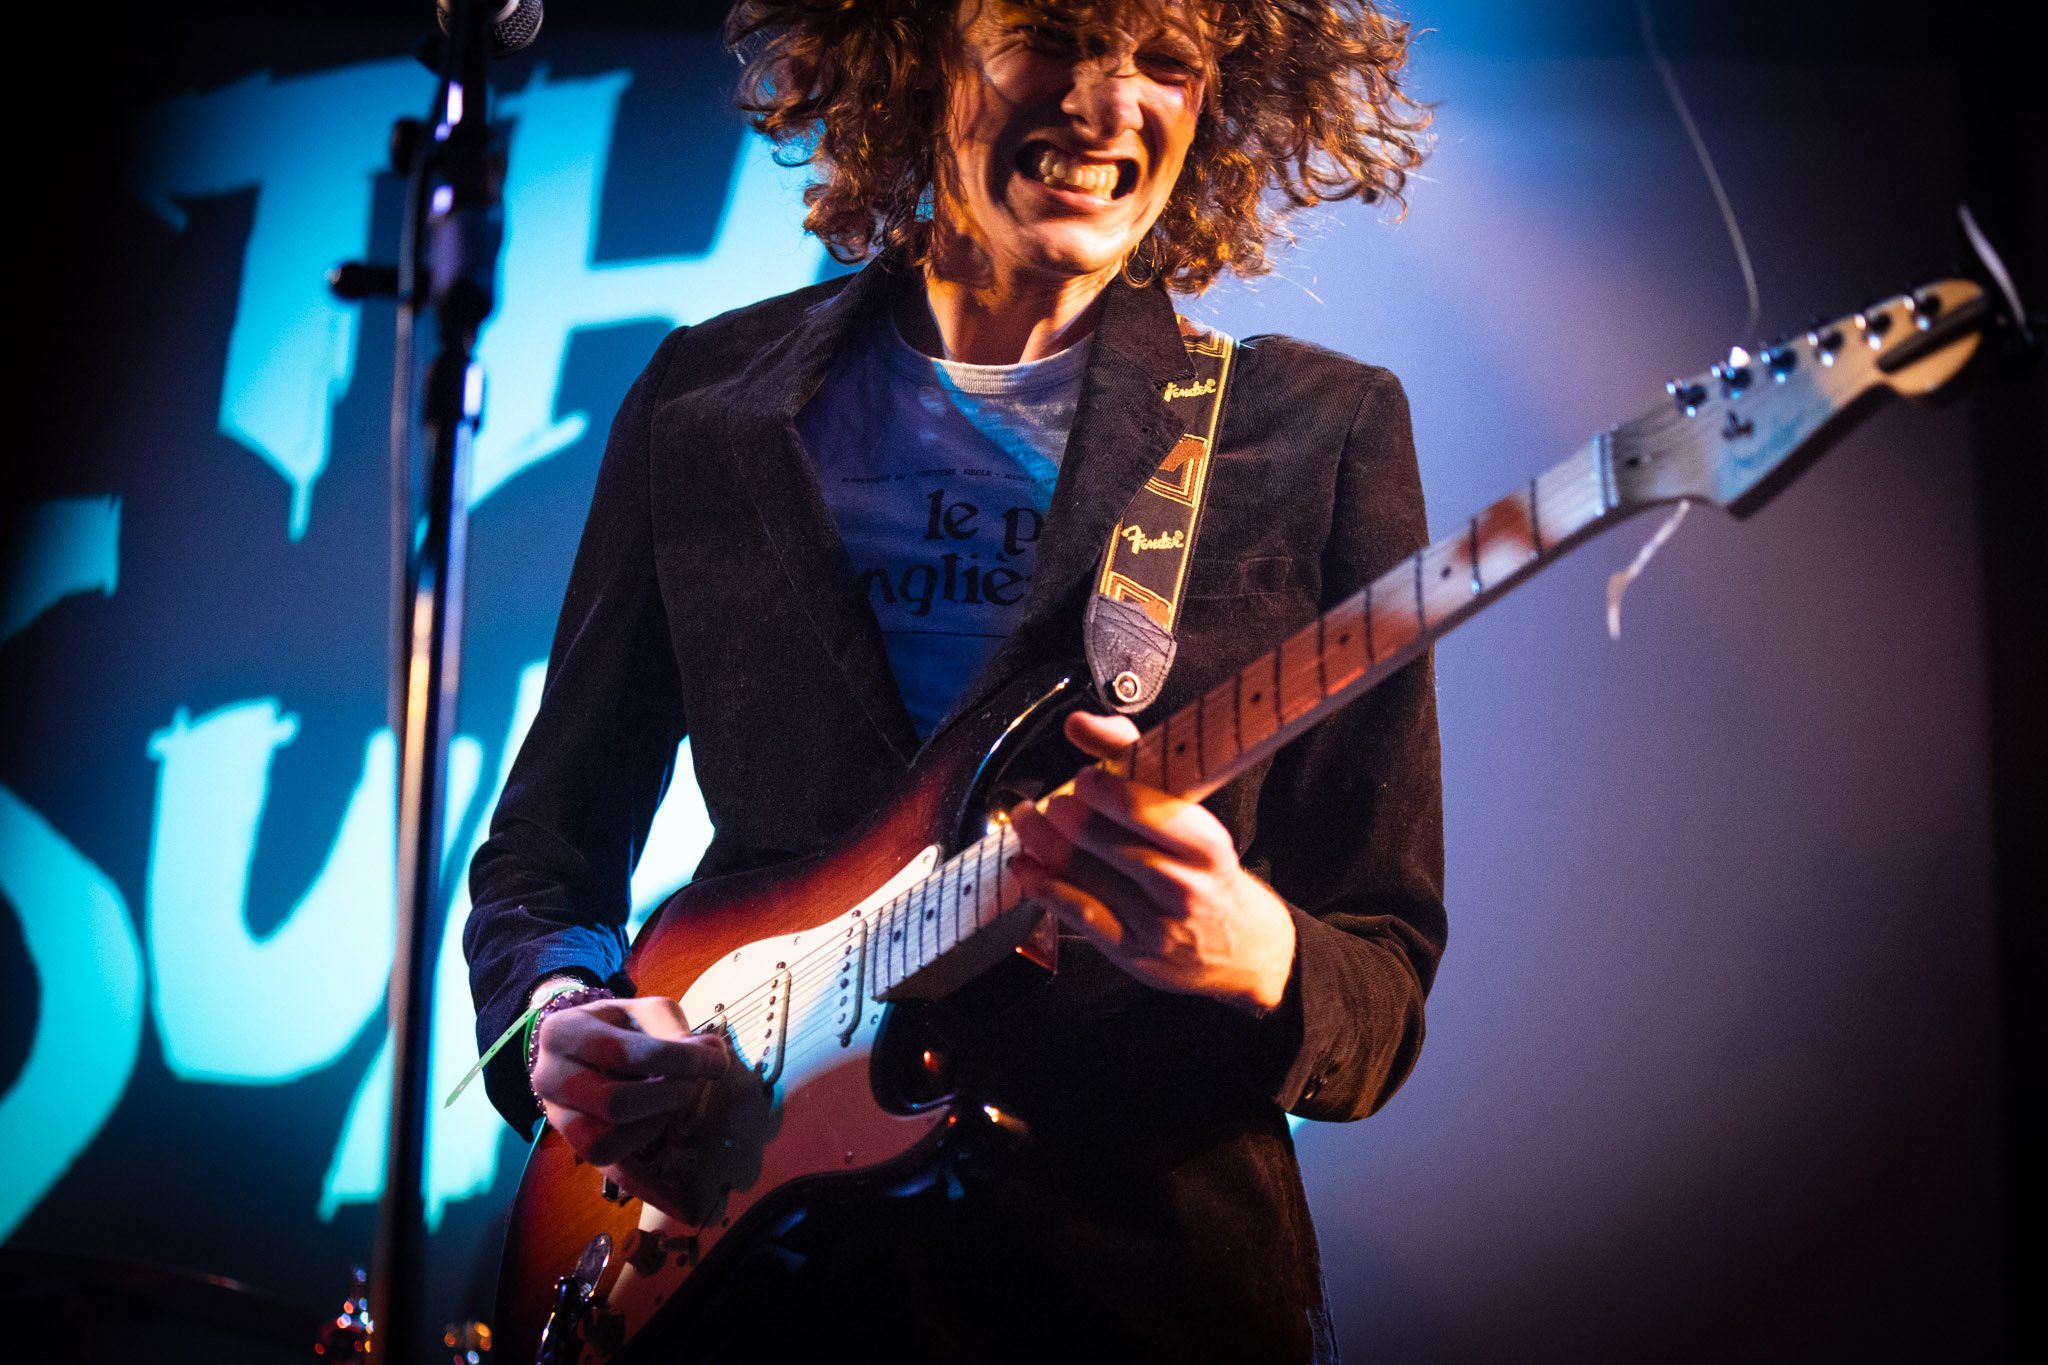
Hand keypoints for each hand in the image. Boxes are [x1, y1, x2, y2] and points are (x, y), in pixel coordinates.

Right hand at [529, 993, 729, 1207]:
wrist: (581, 1043)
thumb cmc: (618, 1025)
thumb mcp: (642, 1011)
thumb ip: (673, 1029)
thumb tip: (711, 1059)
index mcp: (563, 1034)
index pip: (621, 1053)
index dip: (676, 1059)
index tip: (715, 1061)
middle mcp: (550, 1080)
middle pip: (614, 1103)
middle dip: (669, 1094)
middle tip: (697, 1083)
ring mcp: (560, 1120)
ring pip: (606, 1144)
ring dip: (657, 1126)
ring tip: (680, 1106)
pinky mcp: (581, 1148)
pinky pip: (614, 1176)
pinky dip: (652, 1192)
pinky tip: (687, 1206)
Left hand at [1007, 710, 1295, 1012]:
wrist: (1244, 949)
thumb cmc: (1210, 874)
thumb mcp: (1193, 820)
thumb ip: (1138, 765)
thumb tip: (1080, 724)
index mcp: (1207, 847)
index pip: (1151, 813)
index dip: (1109, 791)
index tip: (1085, 777)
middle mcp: (1183, 887)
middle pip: (1109, 844)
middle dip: (1066, 817)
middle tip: (1048, 802)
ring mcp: (1155, 925)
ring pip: (1085, 877)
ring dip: (1043, 844)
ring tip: (1026, 821)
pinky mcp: (1131, 952)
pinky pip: (1078, 914)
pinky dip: (1044, 886)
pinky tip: (1027, 867)